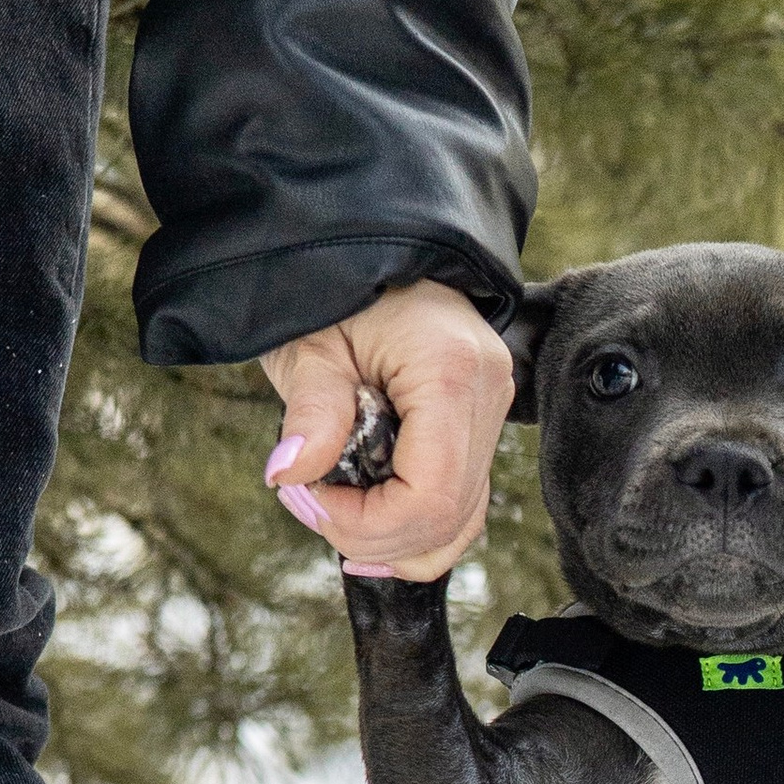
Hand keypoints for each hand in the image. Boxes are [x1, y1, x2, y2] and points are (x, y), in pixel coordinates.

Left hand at [259, 278, 513, 579]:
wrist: (368, 242)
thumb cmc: (333, 282)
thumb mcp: (309, 343)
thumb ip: (310, 411)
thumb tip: (290, 475)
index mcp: (451, 371)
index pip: (429, 494)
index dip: (366, 523)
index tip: (305, 498)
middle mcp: (489, 393)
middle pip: (447, 517)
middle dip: (371, 534)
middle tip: (306, 503)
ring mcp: (493, 408)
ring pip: (462, 522)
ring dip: (394, 541)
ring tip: (333, 517)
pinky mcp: (480, 421)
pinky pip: (464, 503)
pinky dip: (419, 531)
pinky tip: (372, 534)